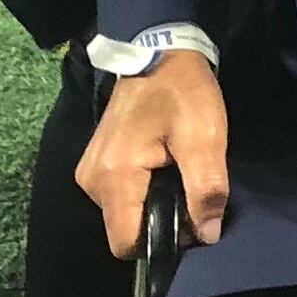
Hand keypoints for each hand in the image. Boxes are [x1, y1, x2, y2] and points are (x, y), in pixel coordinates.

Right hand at [77, 49, 226, 255]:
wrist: (159, 51)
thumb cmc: (182, 92)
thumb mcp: (205, 138)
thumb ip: (206, 189)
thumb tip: (207, 236)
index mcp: (115, 176)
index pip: (125, 242)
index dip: (159, 244)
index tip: (187, 226)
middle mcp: (92, 180)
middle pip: (124, 230)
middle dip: (158, 223)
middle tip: (189, 191)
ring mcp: (89, 171)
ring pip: (122, 215)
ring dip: (151, 206)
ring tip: (177, 175)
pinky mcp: (95, 164)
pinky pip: (118, 197)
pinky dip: (142, 192)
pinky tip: (162, 168)